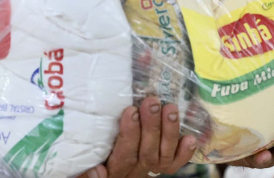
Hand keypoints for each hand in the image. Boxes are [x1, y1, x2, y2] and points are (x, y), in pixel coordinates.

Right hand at [77, 97, 196, 177]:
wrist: (116, 171)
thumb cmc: (93, 157)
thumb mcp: (83, 162)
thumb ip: (84, 168)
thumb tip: (97, 172)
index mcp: (113, 167)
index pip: (122, 154)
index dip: (129, 134)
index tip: (129, 111)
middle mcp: (134, 171)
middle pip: (145, 152)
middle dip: (150, 126)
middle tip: (152, 102)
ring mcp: (149, 168)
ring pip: (162, 155)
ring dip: (169, 131)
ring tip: (170, 108)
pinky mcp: (161, 166)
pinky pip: (174, 163)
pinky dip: (184, 152)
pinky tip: (190, 137)